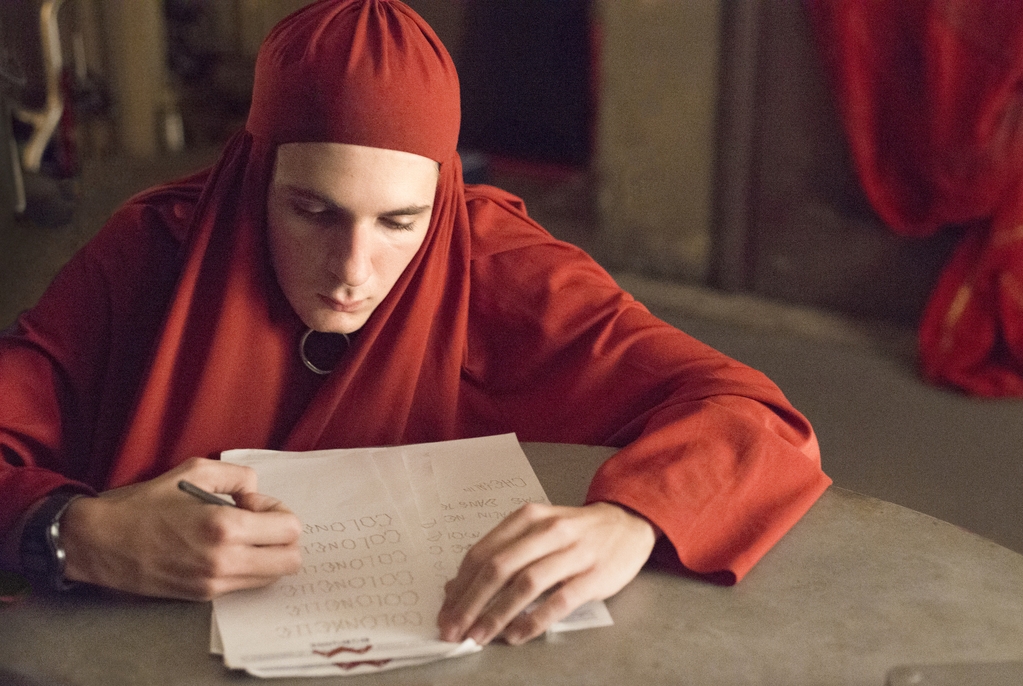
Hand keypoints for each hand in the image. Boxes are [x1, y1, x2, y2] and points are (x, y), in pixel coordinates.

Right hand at [60, 458, 301, 599]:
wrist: (102, 543)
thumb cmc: (145, 505)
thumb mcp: (194, 471)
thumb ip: (237, 475)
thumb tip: (256, 492)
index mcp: (225, 527)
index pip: (290, 530)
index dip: (279, 512)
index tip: (252, 504)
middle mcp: (224, 560)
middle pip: (290, 560)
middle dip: (282, 538)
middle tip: (257, 522)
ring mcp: (215, 583)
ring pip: (272, 577)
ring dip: (267, 555)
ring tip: (239, 536)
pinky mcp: (204, 596)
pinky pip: (246, 584)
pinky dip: (247, 567)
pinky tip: (223, 549)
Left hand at [437, 502, 656, 645]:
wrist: (627, 523)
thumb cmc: (575, 532)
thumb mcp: (537, 532)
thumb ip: (501, 554)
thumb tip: (455, 587)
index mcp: (528, 518)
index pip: (483, 552)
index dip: (460, 584)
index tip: (445, 610)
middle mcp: (548, 531)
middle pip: (498, 568)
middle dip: (470, 602)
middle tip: (453, 629)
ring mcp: (573, 553)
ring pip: (525, 584)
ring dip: (497, 614)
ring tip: (478, 636)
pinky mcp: (594, 576)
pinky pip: (558, 601)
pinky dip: (534, 620)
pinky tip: (516, 635)